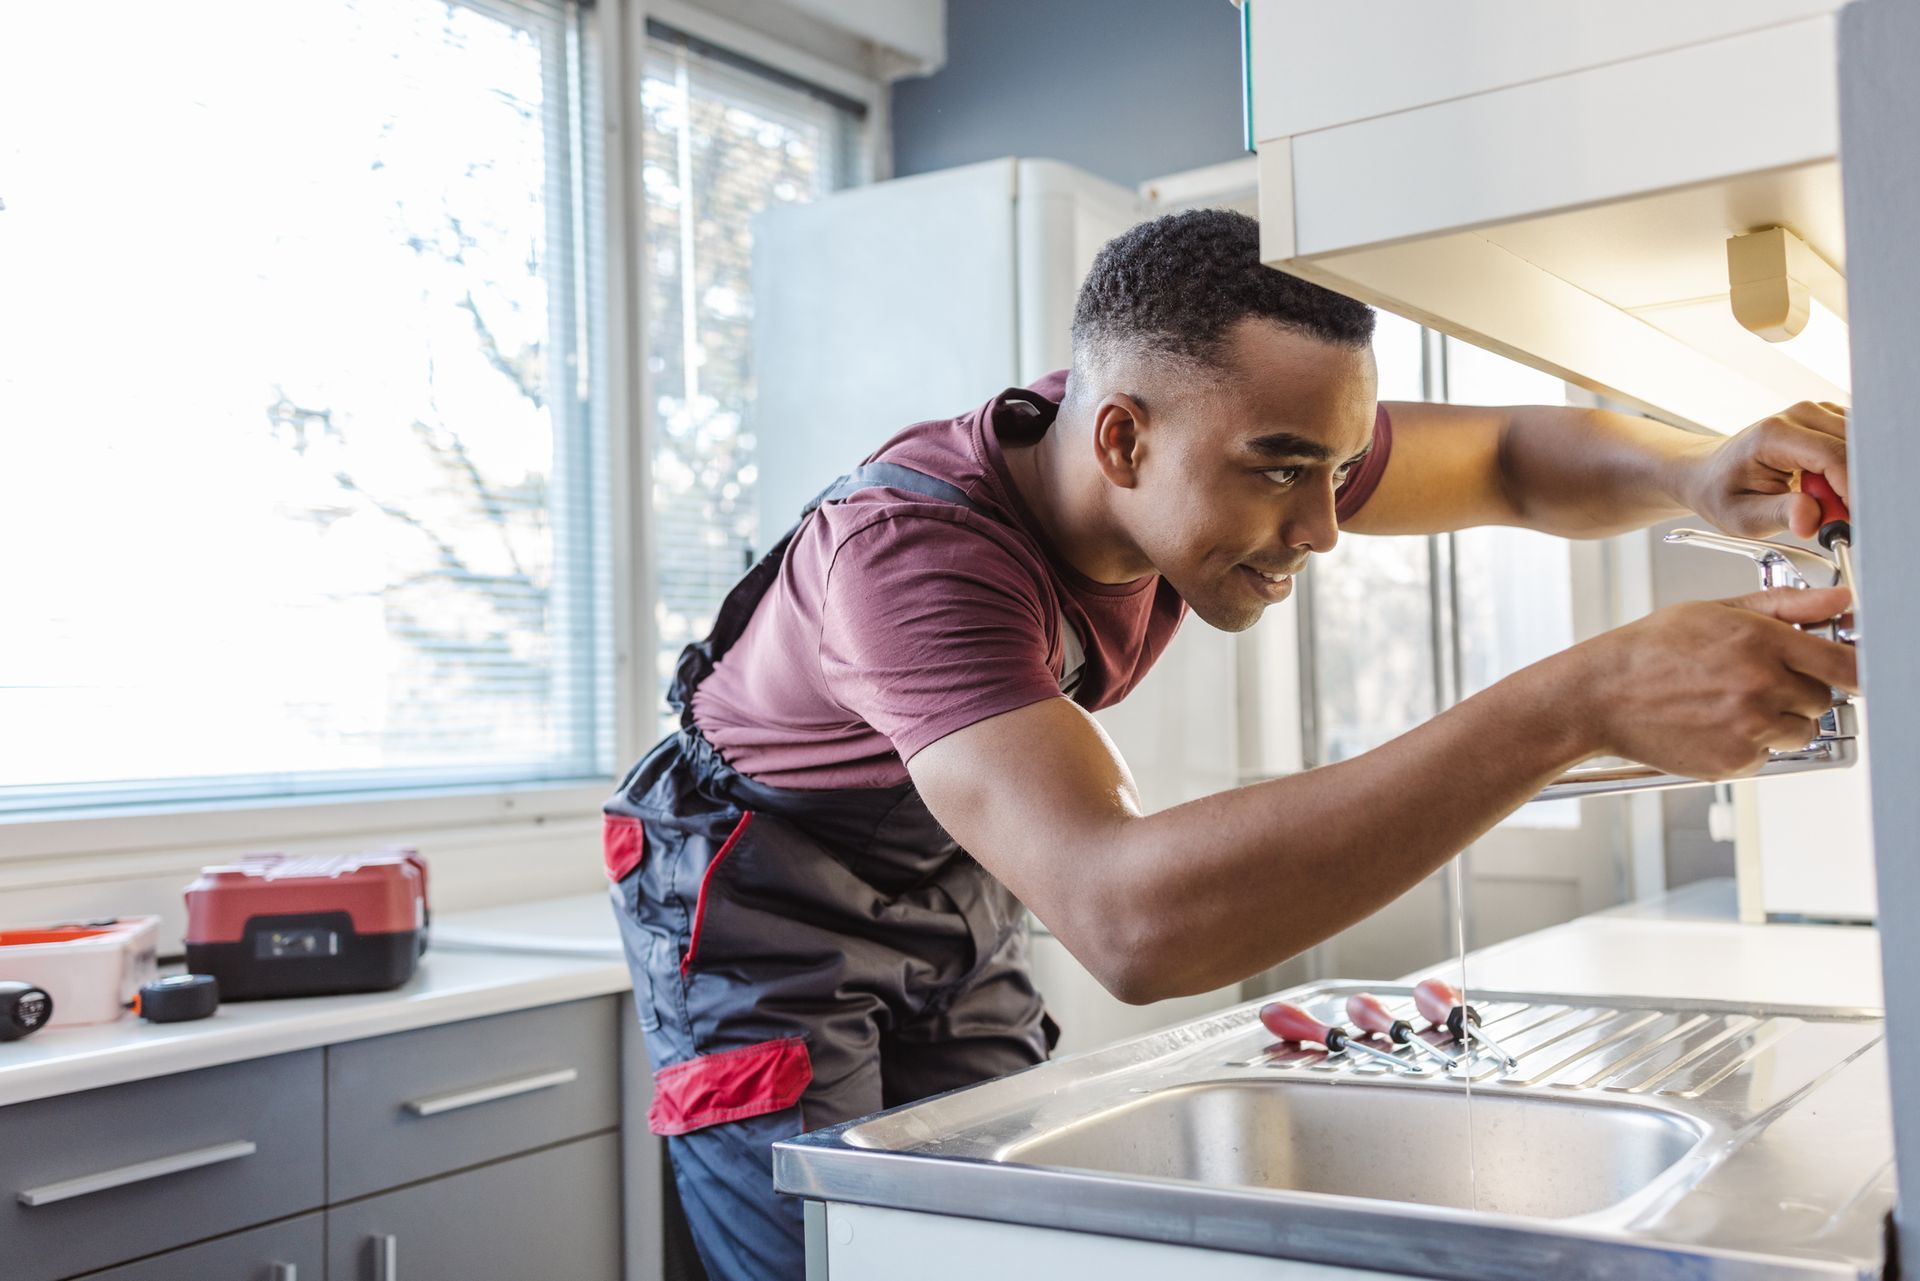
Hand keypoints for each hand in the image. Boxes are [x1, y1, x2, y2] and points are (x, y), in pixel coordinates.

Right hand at [1570, 586, 1855, 780]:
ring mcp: (1749, 727)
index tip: (1854, 673)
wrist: (1600, 695)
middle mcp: (1762, 686)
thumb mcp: (1715, 611)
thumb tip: (1839, 602)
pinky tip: (1712, 726)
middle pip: (1823, 700)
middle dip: (1799, 693)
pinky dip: (1747, 746)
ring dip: (1777, 722)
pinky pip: (1766, 757)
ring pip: (1799, 732)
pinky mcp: (1734, 761)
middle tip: (1756, 684)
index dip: (1856, 670)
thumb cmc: (1651, 650)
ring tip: (1729, 706)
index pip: (1845, 664)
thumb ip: (1785, 605)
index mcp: (1762, 642)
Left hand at [1677, 401, 1848, 538]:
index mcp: (1774, 434)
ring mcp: (1816, 413)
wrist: (1708, 473)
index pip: (1832, 456)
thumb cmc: (1721, 492)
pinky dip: (1853, 469)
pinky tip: (1828, 486)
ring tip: (1824, 500)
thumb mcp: (1742, 516)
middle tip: (1837, 516)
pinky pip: (1858, 444)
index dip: (1851, 490)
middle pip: (1855, 447)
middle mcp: (1799, 415)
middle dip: (1855, 486)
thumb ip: (1780, 515)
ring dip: (1855, 477)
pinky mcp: (1827, 420)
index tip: (1852, 519)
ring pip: (1863, 445)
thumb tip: (1810, 521)